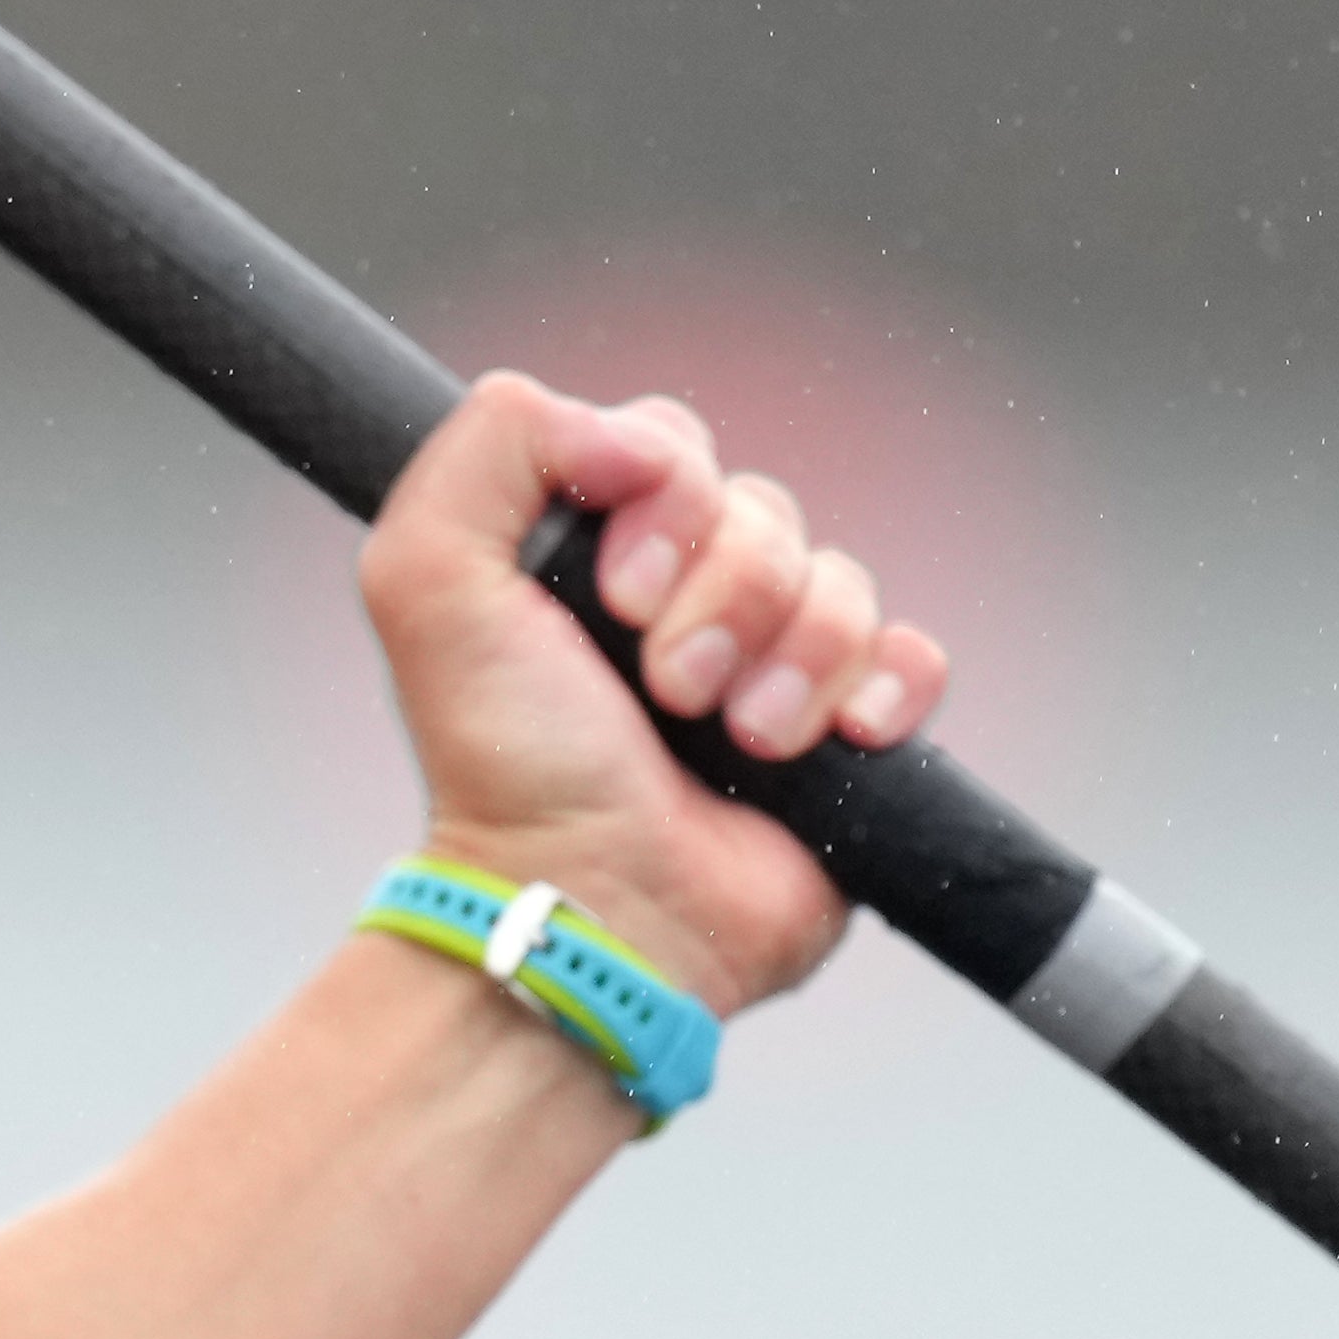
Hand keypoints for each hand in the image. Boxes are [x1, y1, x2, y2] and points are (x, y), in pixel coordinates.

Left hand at [358, 373, 948, 1019]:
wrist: (594, 904)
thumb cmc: (506, 764)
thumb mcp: (427, 577)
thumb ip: (494, 444)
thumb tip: (637, 434)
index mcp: (596, 547)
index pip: (671, 444)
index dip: (663, 501)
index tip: (616, 596)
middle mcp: (686, 594)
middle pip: (764, 510)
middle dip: (721, 596)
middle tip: (665, 688)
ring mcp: (772, 662)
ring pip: (840, 582)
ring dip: (787, 659)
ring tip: (733, 739)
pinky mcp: (848, 734)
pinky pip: (911, 655)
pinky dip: (881, 688)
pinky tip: (829, 740)